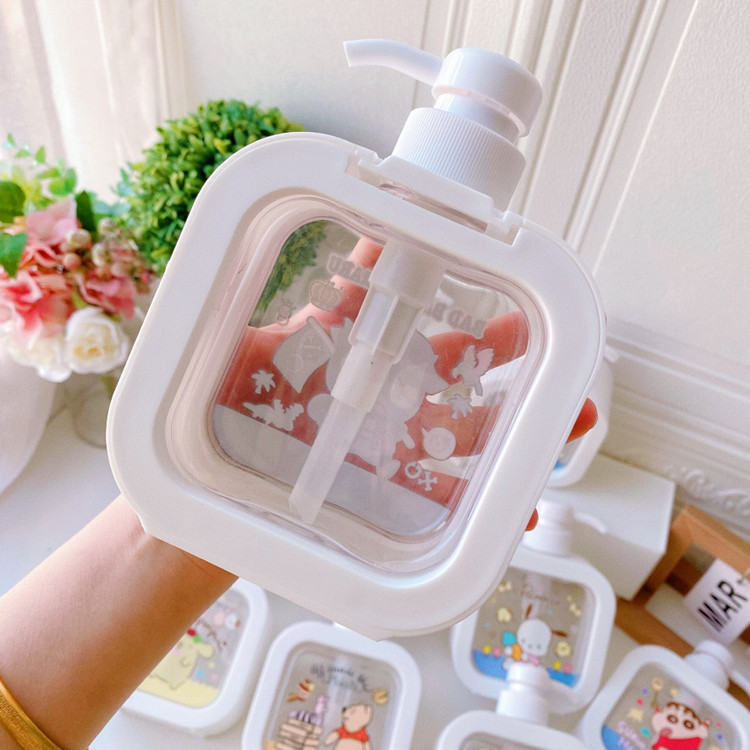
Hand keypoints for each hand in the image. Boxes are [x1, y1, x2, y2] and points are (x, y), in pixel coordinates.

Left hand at [217, 236, 597, 525]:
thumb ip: (336, 292)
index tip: (520, 314)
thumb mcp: (283, 336)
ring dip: (513, 447)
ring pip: (459, 449)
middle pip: (460, 392)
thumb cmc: (235, 397)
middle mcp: (382, 406)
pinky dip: (475, 514)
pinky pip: (430, 504)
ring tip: (563, 437)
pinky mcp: (373, 497)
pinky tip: (512, 517)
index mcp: (366, 361)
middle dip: (514, 385)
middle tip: (571, 382)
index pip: (434, 340)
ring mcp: (382, 453)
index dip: (479, 335)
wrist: (207, 471)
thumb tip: (377, 224)